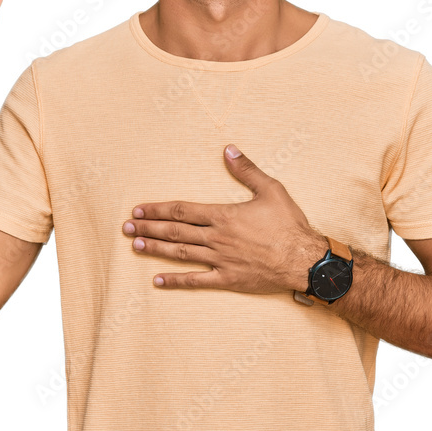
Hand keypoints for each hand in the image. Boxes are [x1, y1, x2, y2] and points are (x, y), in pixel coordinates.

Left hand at [122, 144, 328, 292]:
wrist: (304, 260)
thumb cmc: (290, 225)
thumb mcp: (271, 189)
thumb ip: (247, 170)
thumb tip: (229, 149)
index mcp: (223, 215)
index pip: (182, 210)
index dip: (158, 209)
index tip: (139, 208)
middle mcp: (216, 238)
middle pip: (175, 231)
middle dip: (148, 227)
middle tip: (126, 227)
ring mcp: (220, 260)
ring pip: (180, 253)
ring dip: (156, 248)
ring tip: (135, 245)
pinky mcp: (227, 279)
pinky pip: (196, 281)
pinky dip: (175, 281)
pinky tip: (157, 280)